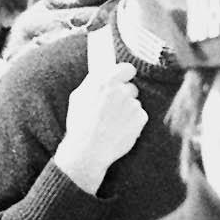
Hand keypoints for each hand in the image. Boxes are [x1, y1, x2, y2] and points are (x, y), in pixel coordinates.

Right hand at [55, 63, 146, 194]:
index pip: (127, 68)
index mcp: (105, 82)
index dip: (127, 74)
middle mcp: (121, 90)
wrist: (89, 151)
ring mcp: (132, 104)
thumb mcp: (78, 97)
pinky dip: (134, 123)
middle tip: (114, 110)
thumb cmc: (80, 125)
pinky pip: (140, 116)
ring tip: (114, 124)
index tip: (126, 78)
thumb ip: (93, 83)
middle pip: (131, 88)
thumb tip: (102, 72)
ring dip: (128, 111)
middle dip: (125, 97)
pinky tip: (121, 130)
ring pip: (135, 104)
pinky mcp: (141, 118)